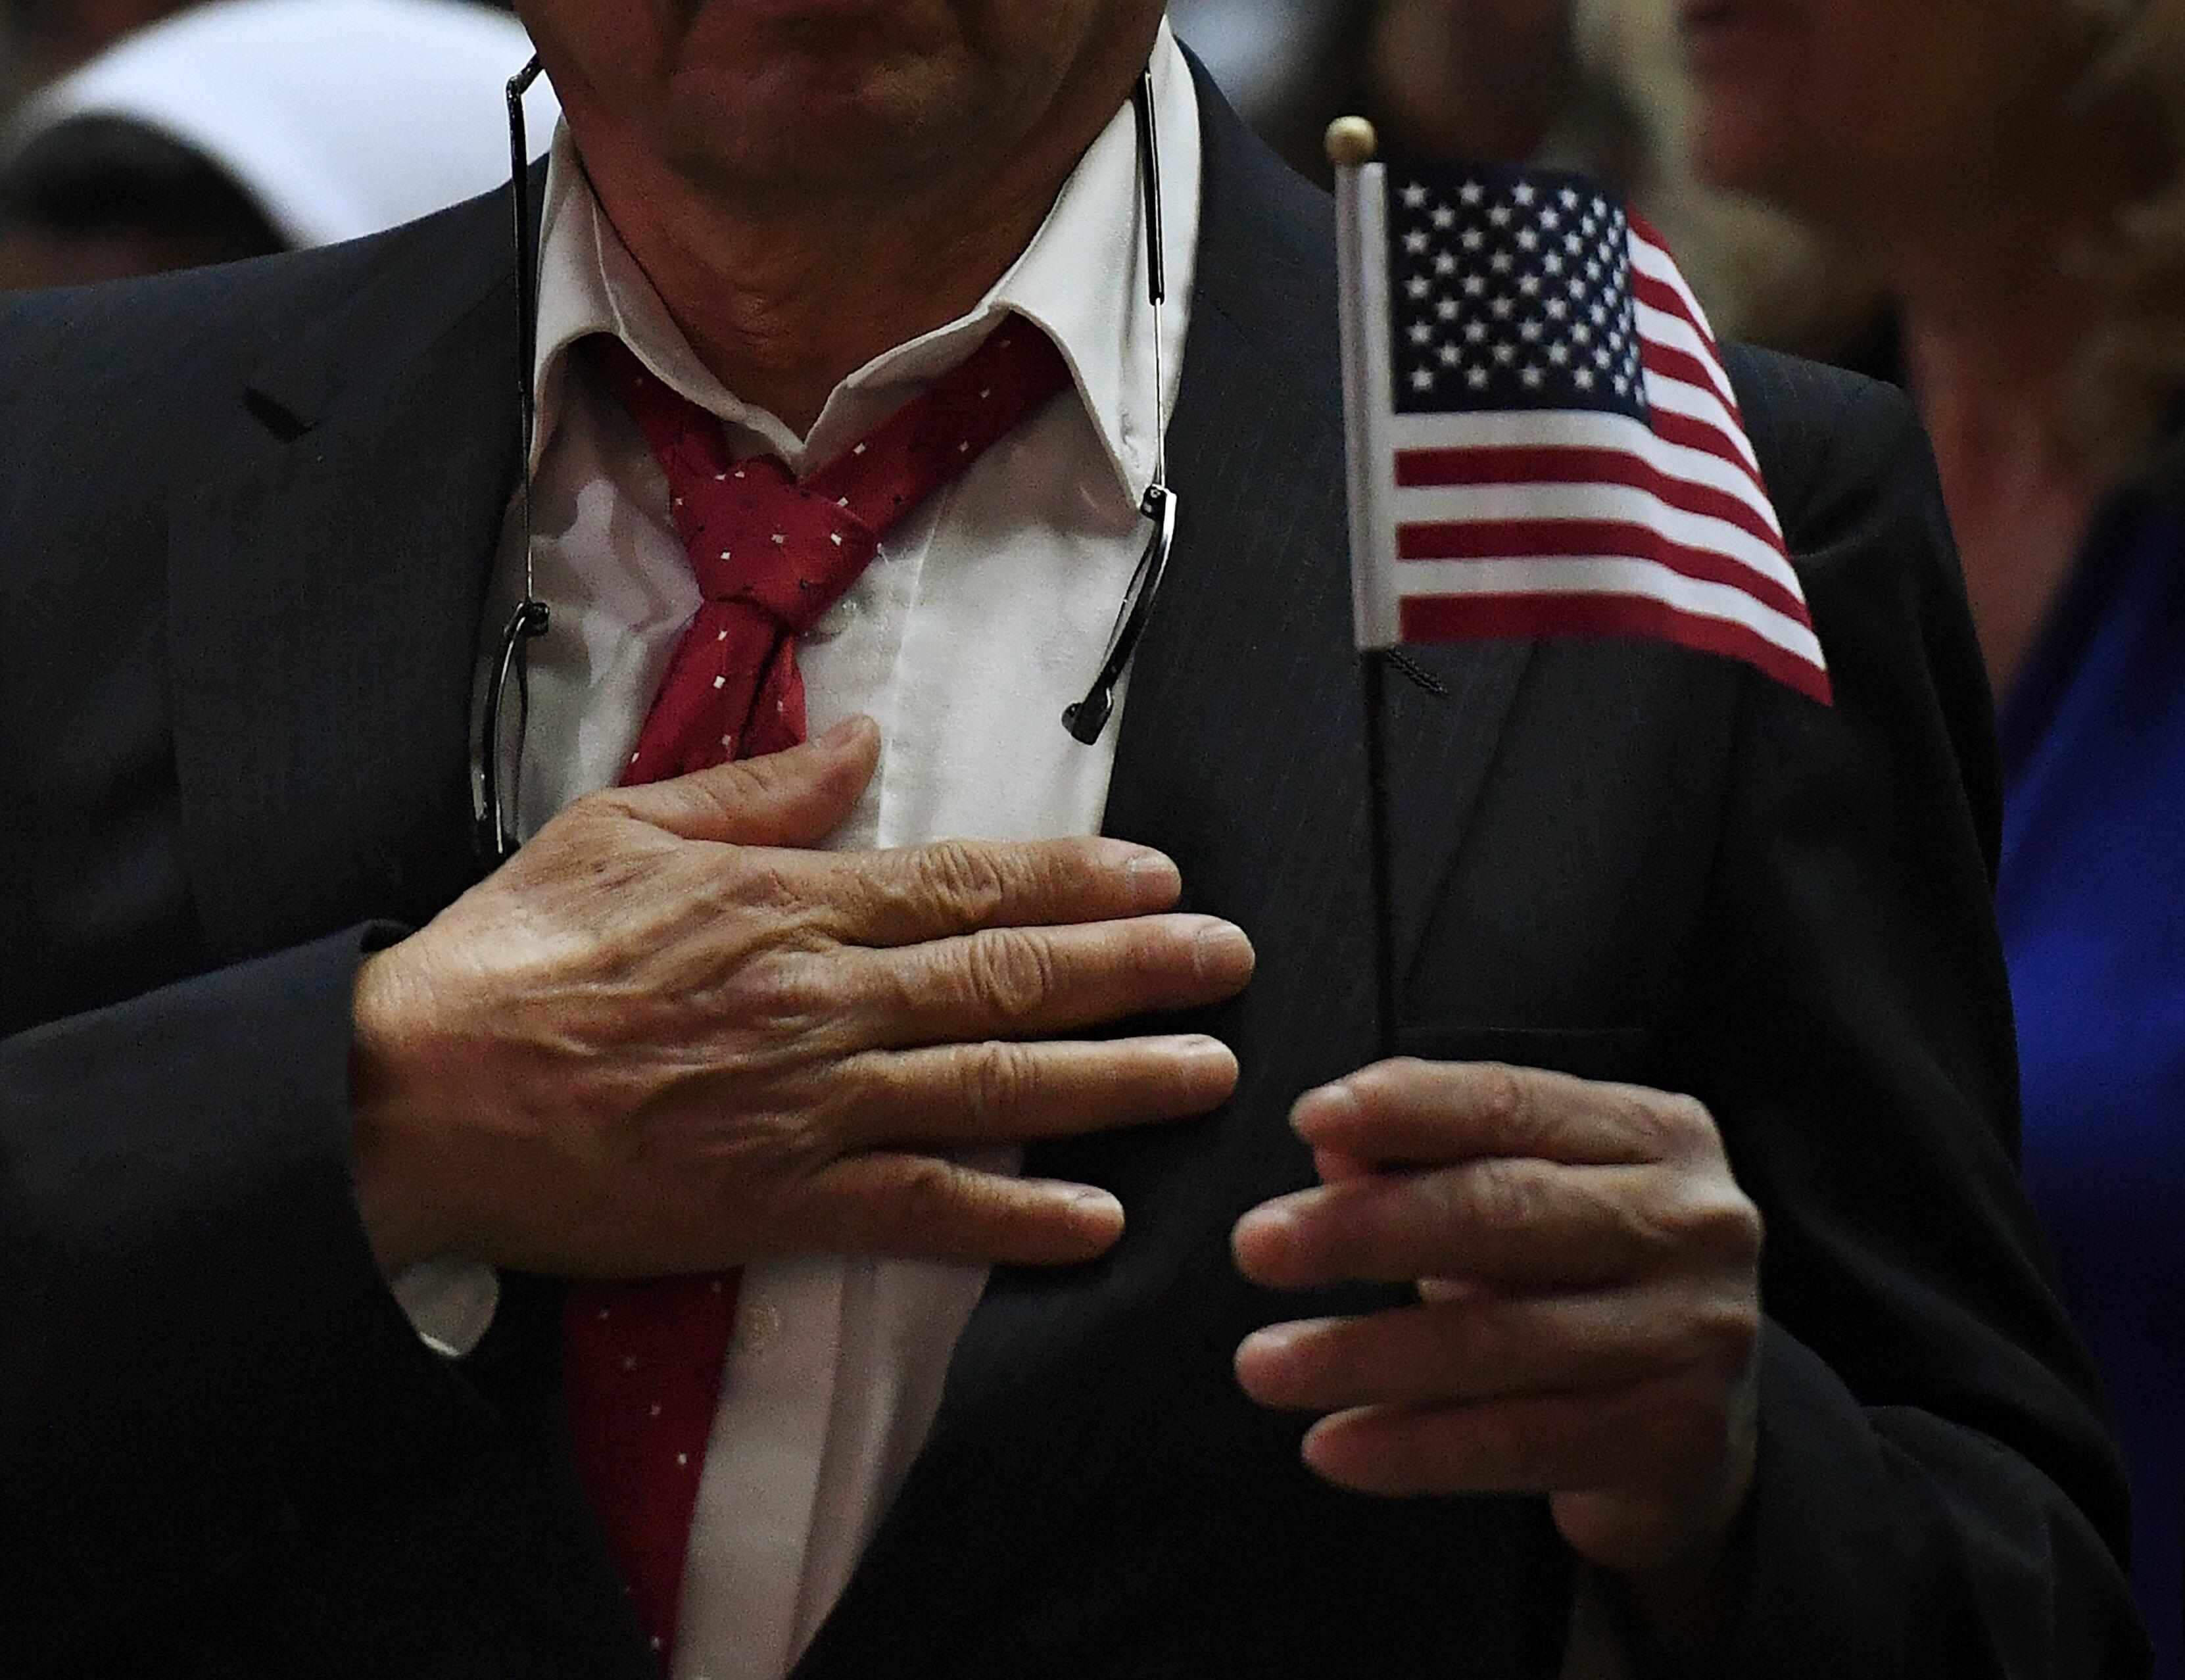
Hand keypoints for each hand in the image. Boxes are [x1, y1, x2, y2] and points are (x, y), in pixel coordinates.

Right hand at [349, 718, 1251, 1280]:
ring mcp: (809, 1106)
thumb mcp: (624, 830)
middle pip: (1009, 980)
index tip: (1161, 876)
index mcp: (790, 901)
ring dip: (1113, 1083)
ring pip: (992, 1090)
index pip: (965, 882)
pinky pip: (920, 1211)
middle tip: (1233, 963)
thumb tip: (862, 739)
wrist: (417, 1094)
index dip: (1074, 879)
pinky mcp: (777, 1202)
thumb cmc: (517, 951)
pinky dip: (1012, 1220)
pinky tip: (1095, 1222)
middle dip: (1135, 969)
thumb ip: (757, 792)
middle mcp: (823, 999)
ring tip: (1208, 1075)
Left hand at [1231, 1060, 1761, 1585]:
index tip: (1308, 1116)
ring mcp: (1699, 1331)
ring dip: (1364, 1354)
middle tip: (1255, 1246)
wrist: (1696, 1429)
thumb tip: (1330, 1142)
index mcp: (1654, 1133)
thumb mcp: (1517, 1199)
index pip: (1513, 1102)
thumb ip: (1424, 1161)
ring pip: (1502, 1339)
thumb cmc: (1577, 1281)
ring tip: (1262, 1364)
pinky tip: (1328, 1447)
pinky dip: (1414, 1448)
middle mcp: (1693, 1221)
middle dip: (1364, 1228)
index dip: (1408, 1106)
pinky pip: (1520, 1442)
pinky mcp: (1681, 1437)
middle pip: (1504, 1211)